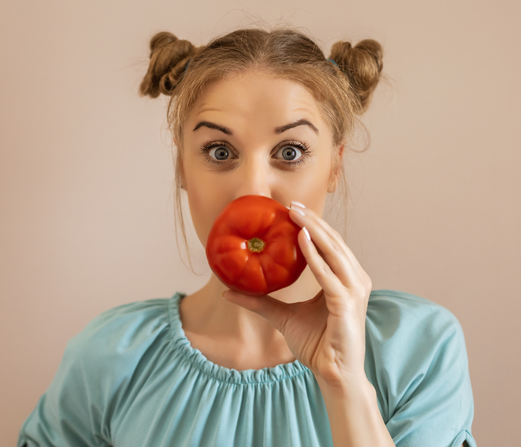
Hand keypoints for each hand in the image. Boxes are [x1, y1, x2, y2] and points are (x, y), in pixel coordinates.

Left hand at [222, 201, 372, 387]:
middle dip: (312, 220)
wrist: (333, 374)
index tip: (291, 210)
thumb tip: (227, 290)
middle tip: (291, 204)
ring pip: (333, 251)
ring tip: (294, 213)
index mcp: (345, 279)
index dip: (312, 225)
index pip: (329, 245)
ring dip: (313, 229)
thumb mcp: (283, 317)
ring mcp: (354, 290)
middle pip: (333, 241)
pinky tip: (300, 239)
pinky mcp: (347, 303)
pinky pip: (328, 274)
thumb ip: (260, 301)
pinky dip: (315, 255)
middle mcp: (355, 280)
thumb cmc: (316, 344)